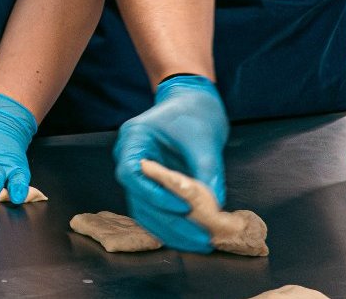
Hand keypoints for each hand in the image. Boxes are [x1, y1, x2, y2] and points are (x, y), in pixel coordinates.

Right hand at [113, 75, 228, 252]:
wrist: (192, 102)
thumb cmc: (194, 113)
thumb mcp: (204, 139)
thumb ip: (207, 170)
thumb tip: (215, 205)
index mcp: (133, 139)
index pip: (131, 174)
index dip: (154, 195)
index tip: (184, 208)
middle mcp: (130, 158)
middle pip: (138, 199)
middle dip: (170, 223)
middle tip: (201, 239)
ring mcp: (139, 173)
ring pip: (146, 210)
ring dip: (172, 230)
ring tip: (201, 243)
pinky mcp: (152, 185)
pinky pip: (156, 209)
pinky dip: (173, 224)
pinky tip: (194, 235)